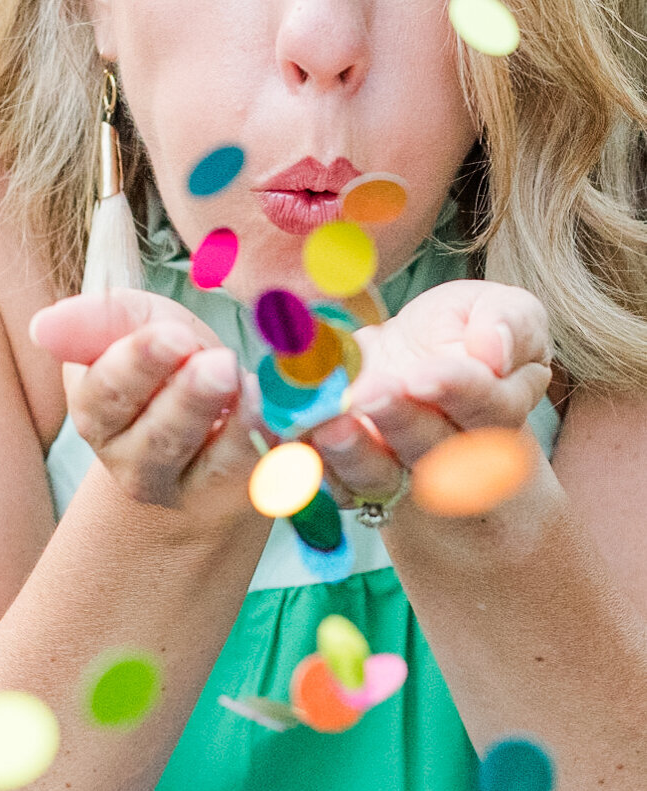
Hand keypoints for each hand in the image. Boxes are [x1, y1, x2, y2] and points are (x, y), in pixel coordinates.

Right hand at [30, 289, 266, 517]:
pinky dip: (252, 431)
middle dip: (185, 396)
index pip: (106, 392)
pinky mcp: (227, 495)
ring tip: (236, 374)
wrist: (212, 435)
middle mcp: (128, 458)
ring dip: (219, 414)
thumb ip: (103, 319)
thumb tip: (42, 327)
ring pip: (198, 460)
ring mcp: (177, 485)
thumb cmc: (171, 369)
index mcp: (95, 408)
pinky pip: (238, 468)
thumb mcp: (142, 328)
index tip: (175, 336)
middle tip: (218, 364)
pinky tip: (259, 397)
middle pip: (153, 434)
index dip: (139, 362)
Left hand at [307, 280, 553, 507]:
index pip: (486, 408)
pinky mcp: (350, 479)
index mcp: (496, 412)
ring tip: (325, 422)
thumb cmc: (467, 334)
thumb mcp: (506, 311)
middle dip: (398, 422)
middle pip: (429, 450)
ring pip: (376, 477)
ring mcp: (396, 471)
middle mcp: (449, 454)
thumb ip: (512, 323)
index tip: (422, 373)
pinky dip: (300, 457)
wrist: (415, 366)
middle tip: (369, 392)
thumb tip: (494, 352)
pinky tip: (278, 424)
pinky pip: (325, 479)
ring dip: (348, 454)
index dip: (457, 391)